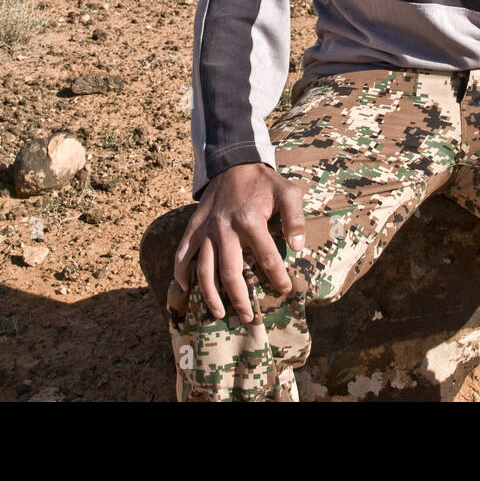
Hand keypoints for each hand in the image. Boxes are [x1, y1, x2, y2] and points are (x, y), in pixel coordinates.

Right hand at [171, 162, 306, 323]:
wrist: (233, 162)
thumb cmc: (264, 182)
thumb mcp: (288, 192)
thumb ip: (295, 218)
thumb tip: (298, 246)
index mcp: (250, 221)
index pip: (267, 258)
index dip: (277, 277)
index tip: (285, 290)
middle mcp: (225, 228)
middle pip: (230, 272)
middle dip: (239, 299)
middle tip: (247, 317)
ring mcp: (206, 229)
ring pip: (204, 269)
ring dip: (210, 294)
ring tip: (218, 313)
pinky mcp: (194, 226)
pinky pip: (183, 252)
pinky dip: (181, 271)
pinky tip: (185, 287)